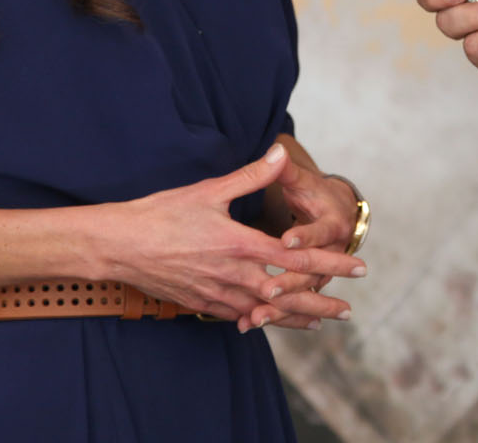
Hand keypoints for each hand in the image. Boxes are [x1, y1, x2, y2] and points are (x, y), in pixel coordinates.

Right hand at [98, 145, 364, 329]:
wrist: (119, 245)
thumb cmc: (161, 214)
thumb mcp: (209, 190)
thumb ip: (250, 176)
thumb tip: (280, 154)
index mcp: (241, 244)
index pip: (298, 258)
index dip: (331, 263)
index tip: (358, 268)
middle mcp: (234, 274)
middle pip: (289, 296)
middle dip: (321, 302)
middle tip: (347, 310)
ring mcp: (217, 293)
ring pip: (266, 313)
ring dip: (295, 318)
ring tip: (320, 322)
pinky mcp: (200, 303)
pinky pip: (238, 317)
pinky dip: (259, 321)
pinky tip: (269, 323)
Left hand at [252, 159, 362, 329]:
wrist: (340, 215)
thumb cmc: (315, 193)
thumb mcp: (302, 181)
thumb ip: (285, 170)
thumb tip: (278, 148)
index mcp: (331, 224)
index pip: (319, 232)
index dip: (304, 236)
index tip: (285, 240)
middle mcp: (330, 253)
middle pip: (312, 271)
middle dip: (291, 282)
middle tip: (268, 289)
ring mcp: (319, 272)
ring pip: (301, 294)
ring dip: (281, 308)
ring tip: (256, 317)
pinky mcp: (306, 285)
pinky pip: (291, 306)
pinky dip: (273, 315)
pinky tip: (248, 324)